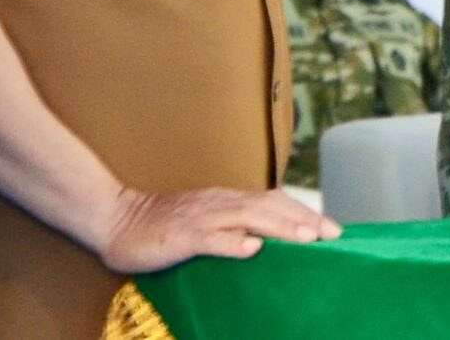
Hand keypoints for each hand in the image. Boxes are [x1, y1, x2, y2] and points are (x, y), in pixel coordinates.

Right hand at [95, 185, 341, 273]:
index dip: (304, 212)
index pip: (273, 202)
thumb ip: (233, 229)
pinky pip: (209, 239)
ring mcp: (200, 218)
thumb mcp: (204, 223)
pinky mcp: (180, 236)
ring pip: (247, 218)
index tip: (332, 228)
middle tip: (333, 234)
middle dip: (303, 219)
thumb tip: (267, 242)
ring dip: (279, 227)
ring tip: (307, 238)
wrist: (116, 219)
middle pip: (269, 207)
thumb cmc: (162, 227)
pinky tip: (251, 249)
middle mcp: (219, 204)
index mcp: (226, 201)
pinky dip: (232, 243)